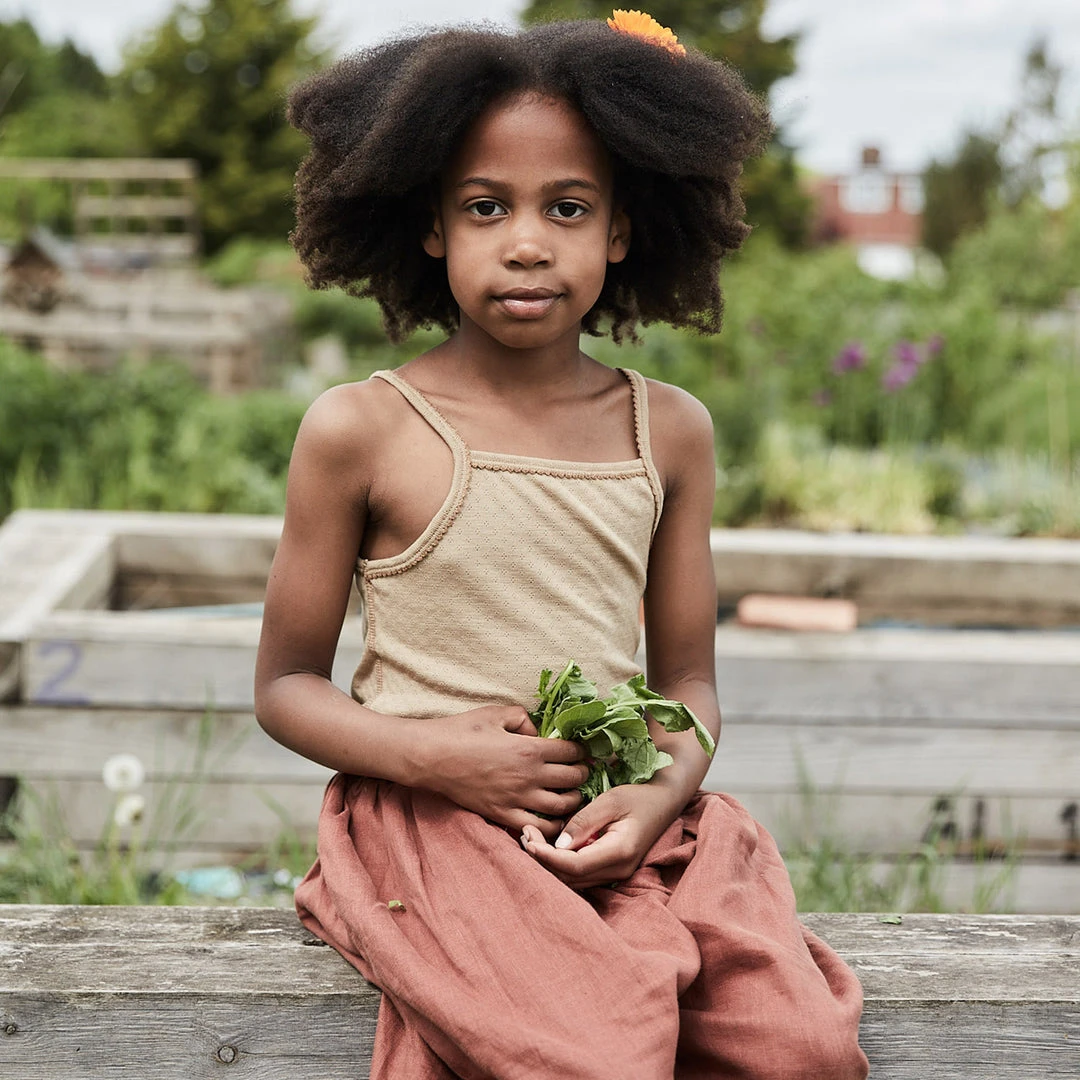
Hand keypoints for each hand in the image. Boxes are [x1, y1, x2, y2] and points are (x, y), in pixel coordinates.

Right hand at [423, 705, 588, 841]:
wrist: (432, 758)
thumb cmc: (462, 731)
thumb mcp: (496, 713)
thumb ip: (524, 719)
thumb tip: (538, 732)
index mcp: (530, 749)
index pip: (571, 753)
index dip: (581, 751)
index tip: (580, 751)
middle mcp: (529, 777)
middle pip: (572, 779)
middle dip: (582, 774)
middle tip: (581, 770)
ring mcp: (517, 799)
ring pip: (561, 806)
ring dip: (573, 799)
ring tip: (572, 793)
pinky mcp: (503, 814)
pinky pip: (538, 826)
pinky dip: (552, 824)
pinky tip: (553, 817)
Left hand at [520, 781, 678, 889]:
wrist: (662, 803)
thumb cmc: (637, 797)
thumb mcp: (610, 801)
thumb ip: (584, 822)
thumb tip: (558, 845)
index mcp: (619, 852)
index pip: (574, 865)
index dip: (547, 856)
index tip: (528, 837)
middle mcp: (617, 870)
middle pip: (569, 877)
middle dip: (542, 858)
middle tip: (525, 832)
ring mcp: (614, 874)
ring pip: (571, 879)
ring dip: (548, 862)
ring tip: (530, 837)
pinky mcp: (608, 871)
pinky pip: (578, 874)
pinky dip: (558, 862)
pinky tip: (546, 843)